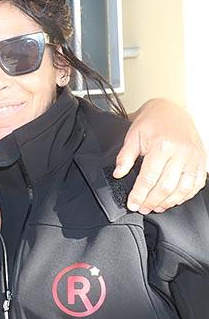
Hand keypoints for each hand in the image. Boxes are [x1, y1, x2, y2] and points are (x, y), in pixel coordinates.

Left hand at [115, 98, 206, 213]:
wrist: (171, 110)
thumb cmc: (152, 122)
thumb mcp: (133, 135)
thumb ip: (125, 156)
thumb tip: (118, 174)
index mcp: (163, 146)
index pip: (149, 178)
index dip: (139, 194)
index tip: (132, 204)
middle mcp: (182, 154)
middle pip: (166, 187)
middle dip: (152, 201)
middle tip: (142, 208)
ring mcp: (194, 159)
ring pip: (183, 189)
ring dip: (168, 202)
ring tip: (155, 207)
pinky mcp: (202, 162)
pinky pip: (196, 185)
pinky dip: (184, 196)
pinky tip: (172, 200)